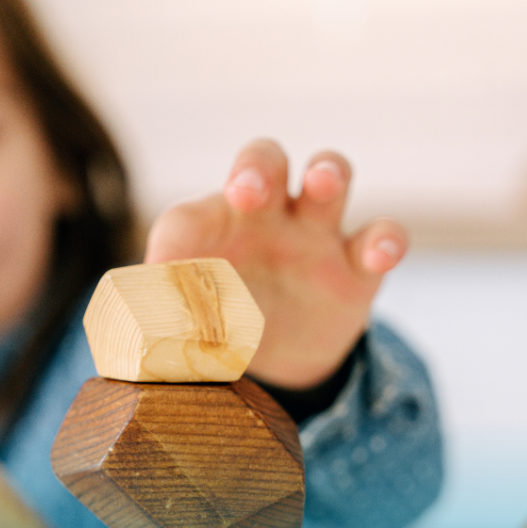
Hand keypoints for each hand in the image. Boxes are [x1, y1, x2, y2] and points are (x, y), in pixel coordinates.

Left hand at [145, 139, 406, 389]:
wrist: (274, 363)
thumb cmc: (217, 327)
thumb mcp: (185, 333)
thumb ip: (165, 334)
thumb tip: (141, 348)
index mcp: (207, 231)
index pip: (187, 219)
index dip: (174, 241)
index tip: (162, 274)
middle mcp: (262, 219)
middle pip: (263, 163)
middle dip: (255, 168)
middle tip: (245, 191)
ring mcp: (313, 236)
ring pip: (328, 179)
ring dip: (328, 172)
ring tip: (322, 183)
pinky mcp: (356, 269)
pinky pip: (381, 237)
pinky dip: (385, 240)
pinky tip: (378, 254)